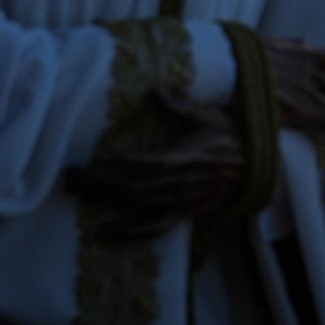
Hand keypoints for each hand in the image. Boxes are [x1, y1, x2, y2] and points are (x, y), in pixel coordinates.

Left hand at [64, 92, 244, 240]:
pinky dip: (128, 234)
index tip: (96, 156)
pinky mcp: (181, 215)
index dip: (120, 162)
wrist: (255, 168)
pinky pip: (152, 229)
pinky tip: (104, 233)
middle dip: (97, 183)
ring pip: (135, 209)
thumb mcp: (210, 117)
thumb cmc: (231, 137)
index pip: (145, 163)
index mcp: (184, 160)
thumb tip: (156, 90)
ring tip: (75, 193)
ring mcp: (178, 204)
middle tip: (69, 175)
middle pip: (130, 189)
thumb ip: (182, 106)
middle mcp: (177, 186)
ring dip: (103, 202)